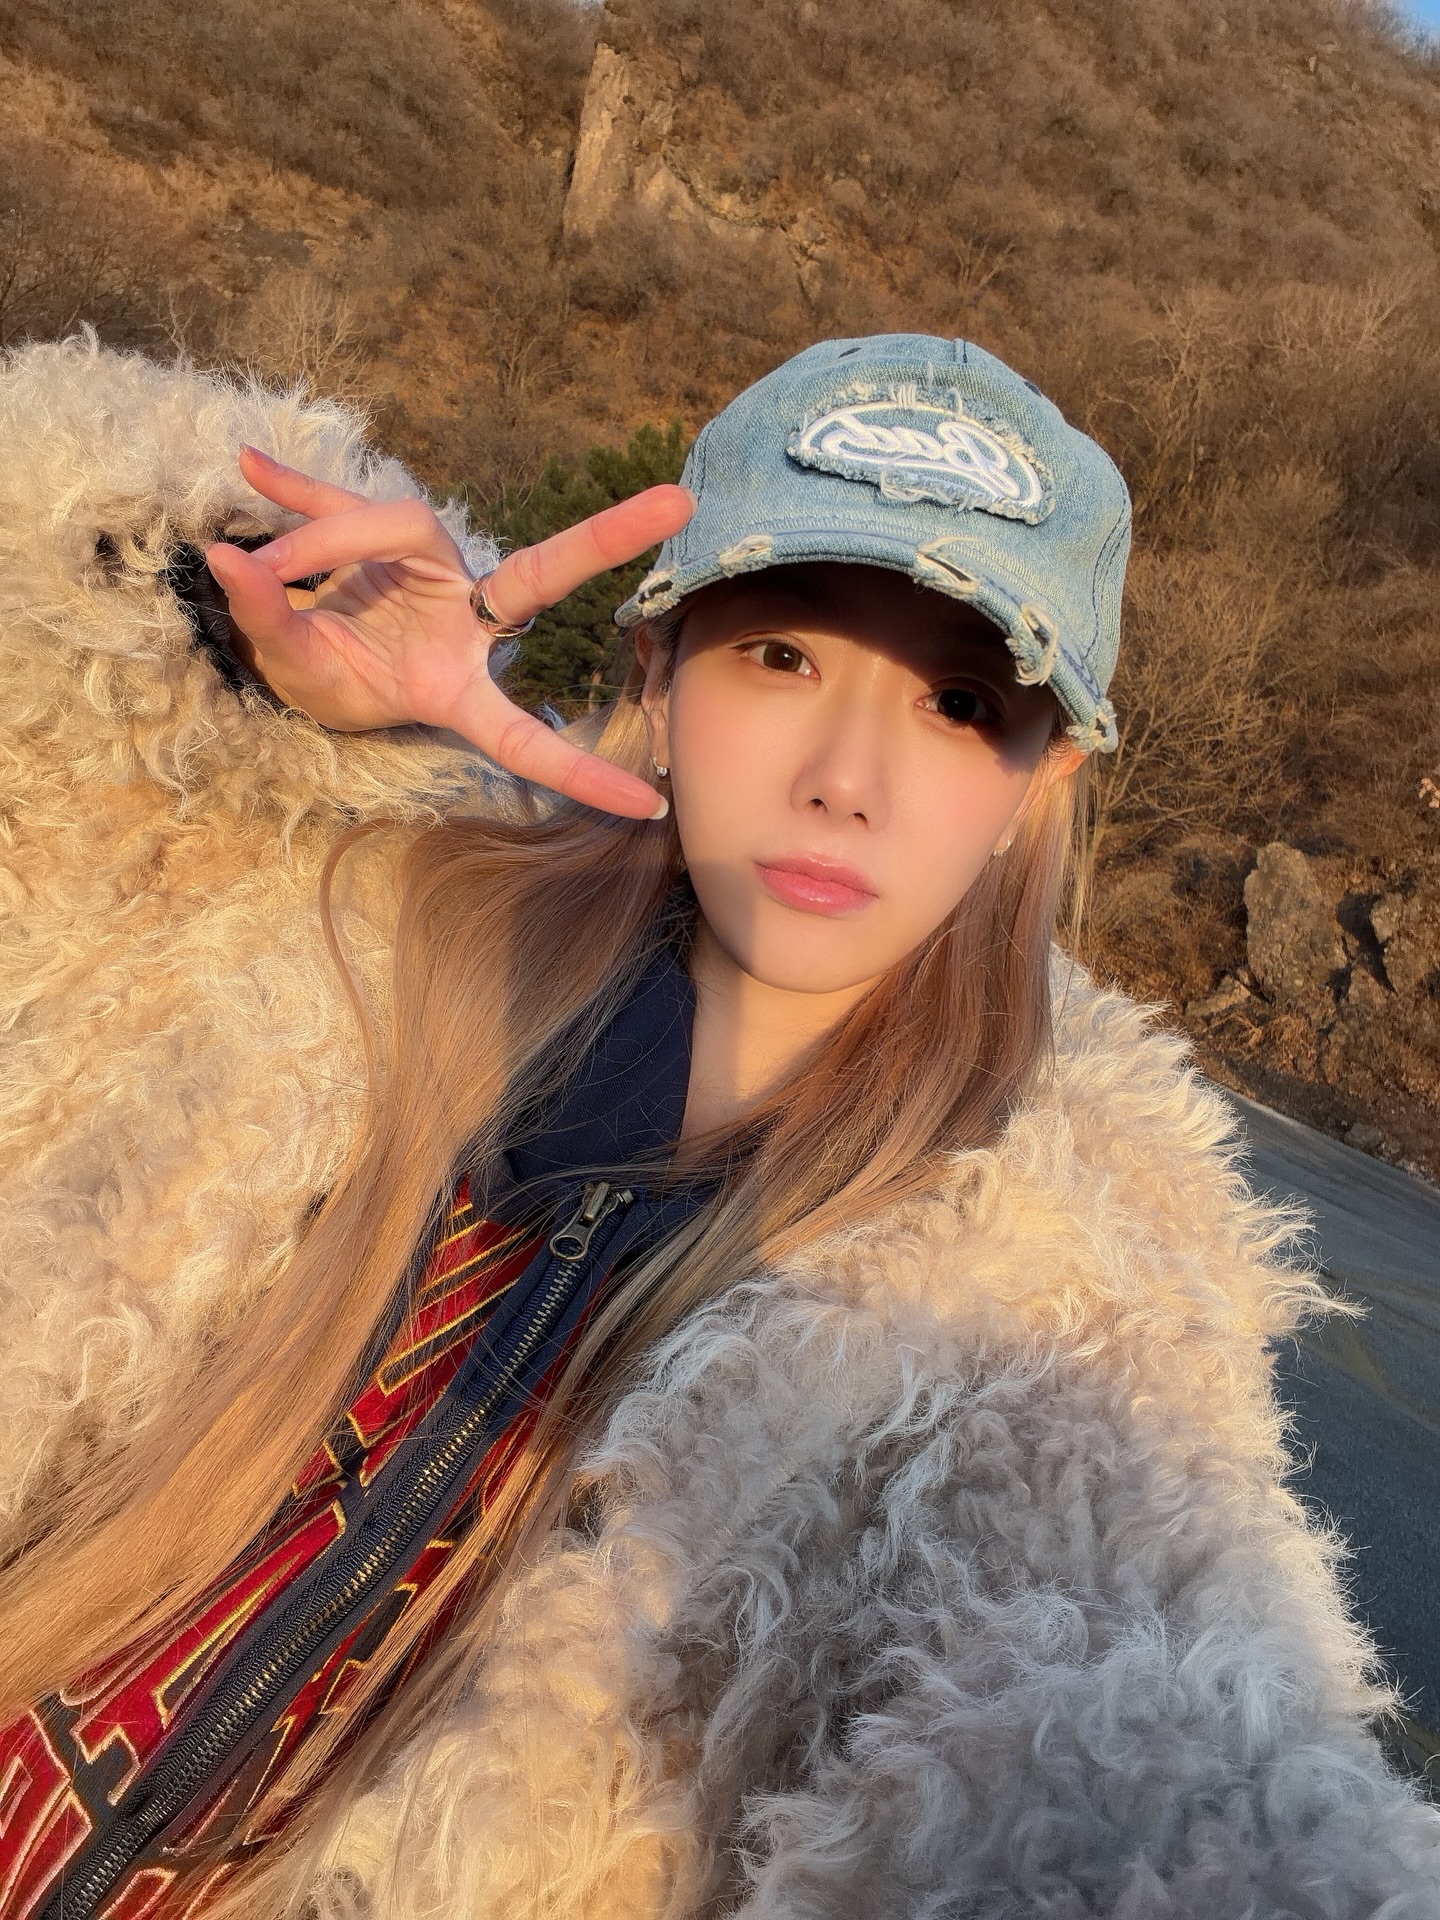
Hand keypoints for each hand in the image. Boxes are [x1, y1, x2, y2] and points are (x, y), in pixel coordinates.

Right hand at [204, 447, 693, 819]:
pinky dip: (294, 493)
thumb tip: (229, 561)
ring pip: (392, 525)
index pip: (525, 735)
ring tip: (259, 569)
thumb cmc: (324, 682)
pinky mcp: (398, 530)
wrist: (296, 648)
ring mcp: (438, 571)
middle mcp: (463, 620)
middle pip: (537, 576)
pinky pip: (344, 505)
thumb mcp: (298, 674)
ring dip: (318, 542)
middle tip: (677, 504)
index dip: (581, 774)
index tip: (650, 808)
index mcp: (454, 685)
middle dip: (602, 540)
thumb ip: (273, 623)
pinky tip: (250, 465)